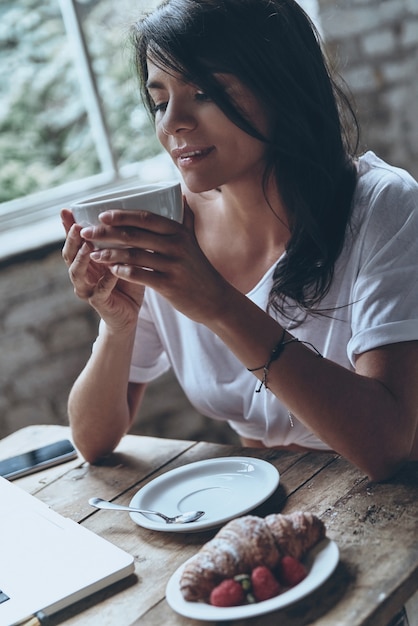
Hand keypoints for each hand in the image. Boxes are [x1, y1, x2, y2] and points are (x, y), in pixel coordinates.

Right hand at [61, 209, 144, 331]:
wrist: (130, 313)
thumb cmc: (125, 281)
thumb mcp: (122, 256)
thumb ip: (119, 241)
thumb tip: (126, 214)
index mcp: (84, 261)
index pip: (72, 241)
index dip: (67, 227)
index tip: (66, 211)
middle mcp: (81, 274)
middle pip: (68, 255)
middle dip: (72, 240)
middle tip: (77, 227)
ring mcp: (87, 289)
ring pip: (77, 273)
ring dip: (82, 259)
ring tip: (88, 247)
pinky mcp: (99, 303)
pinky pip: (100, 291)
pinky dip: (106, 281)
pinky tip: (112, 270)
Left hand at [78, 202, 229, 323]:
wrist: (215, 298)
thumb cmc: (198, 269)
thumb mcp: (193, 240)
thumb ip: (185, 218)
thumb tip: (180, 194)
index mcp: (178, 232)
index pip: (146, 218)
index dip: (122, 215)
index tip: (101, 215)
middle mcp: (177, 246)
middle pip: (135, 235)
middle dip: (107, 233)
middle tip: (86, 232)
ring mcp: (173, 266)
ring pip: (135, 256)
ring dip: (110, 254)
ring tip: (93, 254)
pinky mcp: (170, 285)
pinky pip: (141, 276)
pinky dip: (123, 272)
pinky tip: (111, 270)